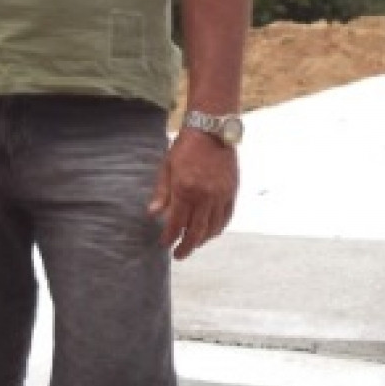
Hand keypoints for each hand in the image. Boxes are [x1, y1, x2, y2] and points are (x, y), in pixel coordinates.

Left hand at [148, 129, 237, 259]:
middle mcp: (205, 196)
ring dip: (202, 240)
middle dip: (186, 246)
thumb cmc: (185, 147)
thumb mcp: (167, 167)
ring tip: (193, 244)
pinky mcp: (232, 192)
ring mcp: (221, 195)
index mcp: (185, 190)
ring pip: (213, 228)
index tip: (164, 245)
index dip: (169, 238)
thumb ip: (161, 193)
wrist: (212, 130)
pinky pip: (226, 218)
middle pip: (196, 231)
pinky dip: (218, 229)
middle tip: (178, 255)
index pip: (176, 223)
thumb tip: (152, 214)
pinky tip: (210, 233)